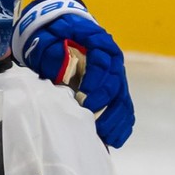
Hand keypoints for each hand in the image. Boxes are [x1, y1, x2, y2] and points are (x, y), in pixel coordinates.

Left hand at [12, 0, 135, 147]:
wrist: (62, 33)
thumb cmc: (55, 36)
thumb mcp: (49, 37)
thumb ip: (53, 50)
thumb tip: (60, 67)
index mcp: (100, 44)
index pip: (103, 63)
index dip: (96, 81)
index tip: (84, 97)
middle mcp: (113, 61)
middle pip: (116, 84)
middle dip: (104, 102)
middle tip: (88, 115)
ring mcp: (116, 78)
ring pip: (123, 100)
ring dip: (115, 119)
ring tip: (103, 135)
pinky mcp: (116, 93)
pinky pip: (125, 110)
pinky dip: (121, 126)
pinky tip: (114, 140)